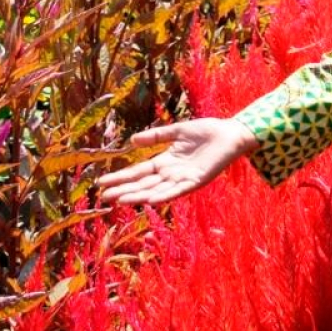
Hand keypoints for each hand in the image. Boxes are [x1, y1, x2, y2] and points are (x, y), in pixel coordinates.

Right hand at [96, 118, 256, 205]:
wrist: (230, 133)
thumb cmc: (206, 131)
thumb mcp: (177, 131)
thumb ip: (156, 136)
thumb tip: (131, 141)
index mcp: (165, 161)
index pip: (138, 172)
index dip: (120, 177)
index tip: (100, 183)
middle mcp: (171, 173)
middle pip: (142, 184)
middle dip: (123, 190)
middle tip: (102, 196)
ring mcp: (182, 178)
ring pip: (156, 190)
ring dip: (138, 195)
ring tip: (119, 199)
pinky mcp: (196, 181)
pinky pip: (177, 191)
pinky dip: (163, 195)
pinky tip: (150, 199)